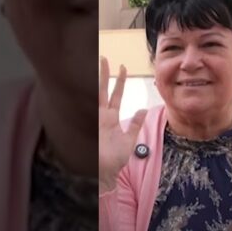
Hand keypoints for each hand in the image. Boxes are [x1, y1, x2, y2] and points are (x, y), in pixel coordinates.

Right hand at [98, 58, 145, 190]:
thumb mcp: (130, 140)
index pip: (116, 95)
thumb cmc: (116, 159)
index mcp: (111, 118)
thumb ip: (136, 124)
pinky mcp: (91, 125)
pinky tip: (87, 82)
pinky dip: (88, 96)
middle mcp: (102, 116)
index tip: (123, 67)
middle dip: (103, 74)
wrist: (106, 173)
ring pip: (95, 94)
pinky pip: (90, 107)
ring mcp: (95, 119)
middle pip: (103, 90)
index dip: (119, 81)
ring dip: (96, 79)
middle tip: (103, 57)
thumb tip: (144, 109)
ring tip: (96, 63)